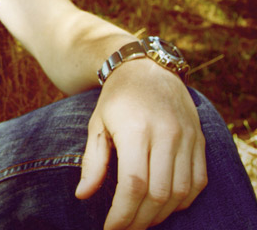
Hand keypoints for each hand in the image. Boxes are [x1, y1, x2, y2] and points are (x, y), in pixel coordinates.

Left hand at [75, 59, 206, 228]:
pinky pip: (198, 182)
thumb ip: (93, 162)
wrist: (147, 69)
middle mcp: (166, 135)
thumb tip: (82, 195)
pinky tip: (164, 206)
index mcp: (135, 130)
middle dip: (140, 219)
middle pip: (158, 194)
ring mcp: (187, 138)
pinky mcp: (200, 141)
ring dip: (161, 214)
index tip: (110, 228)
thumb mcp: (96, 125)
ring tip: (141, 220)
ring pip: (180, 192)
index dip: (122, 213)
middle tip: (124, 229)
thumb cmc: (116, 100)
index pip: (133, 184)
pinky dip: (183, 201)